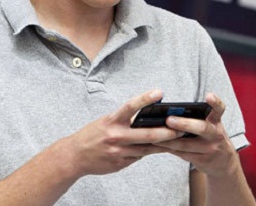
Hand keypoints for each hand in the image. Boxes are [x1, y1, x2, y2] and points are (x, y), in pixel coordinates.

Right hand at [57, 89, 183, 176]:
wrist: (74, 156)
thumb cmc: (93, 135)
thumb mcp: (106, 122)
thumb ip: (124, 120)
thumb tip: (147, 119)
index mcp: (111, 121)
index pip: (130, 107)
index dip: (145, 98)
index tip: (159, 92)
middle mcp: (116, 136)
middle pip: (146, 134)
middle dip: (166, 132)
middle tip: (181, 128)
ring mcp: (119, 152)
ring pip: (147, 149)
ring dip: (163, 145)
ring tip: (178, 140)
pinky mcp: (120, 163)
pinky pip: (139, 157)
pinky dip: (148, 152)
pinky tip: (158, 149)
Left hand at [153, 93, 239, 177]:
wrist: (223, 163)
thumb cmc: (210, 137)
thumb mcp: (210, 125)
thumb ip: (197, 117)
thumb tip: (170, 111)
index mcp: (216, 121)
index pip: (219, 109)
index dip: (215, 102)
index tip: (208, 95)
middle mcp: (215, 134)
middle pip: (201, 128)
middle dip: (184, 124)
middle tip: (169, 119)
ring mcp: (209, 149)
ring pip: (186, 144)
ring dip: (168, 140)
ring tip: (154, 135)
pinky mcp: (201, 161)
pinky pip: (181, 154)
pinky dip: (168, 148)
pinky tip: (157, 144)